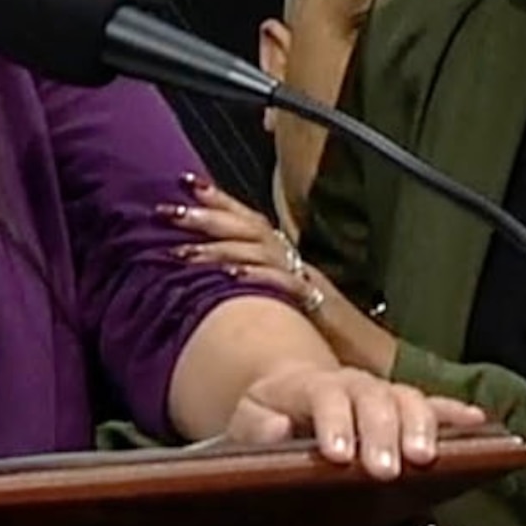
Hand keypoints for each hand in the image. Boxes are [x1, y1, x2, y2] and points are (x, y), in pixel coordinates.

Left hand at [166, 179, 327, 310]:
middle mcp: (287, 256)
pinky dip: (255, 277)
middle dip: (205, 217)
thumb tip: (206, 268)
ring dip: (218, 250)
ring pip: (257, 251)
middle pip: (246, 227)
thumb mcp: (275, 288)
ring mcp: (300, 276)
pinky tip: (231, 277)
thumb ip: (247, 273)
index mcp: (278, 251)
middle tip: (167, 212)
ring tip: (182, 254)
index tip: (184, 181)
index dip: (217, 197)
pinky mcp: (311, 301)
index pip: (246, 217)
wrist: (358, 344)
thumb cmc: (311, 317)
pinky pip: (281, 283)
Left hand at [223, 362, 485, 480]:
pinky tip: (480, 424)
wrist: (285, 402)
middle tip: (384, 471)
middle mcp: (352, 384)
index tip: (338, 457)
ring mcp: (382, 395)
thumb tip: (275, 431)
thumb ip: (252, 429)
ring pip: (409, 401)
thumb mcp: (244, 423)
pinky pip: (436, 408)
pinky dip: (457, 415)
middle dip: (382, 435)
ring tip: (426, 459)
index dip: (334, 423)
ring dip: (421, 428)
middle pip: (375, 400)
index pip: (324, 395)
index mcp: (308, 386)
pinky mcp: (404, 411)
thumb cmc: (265, 420)